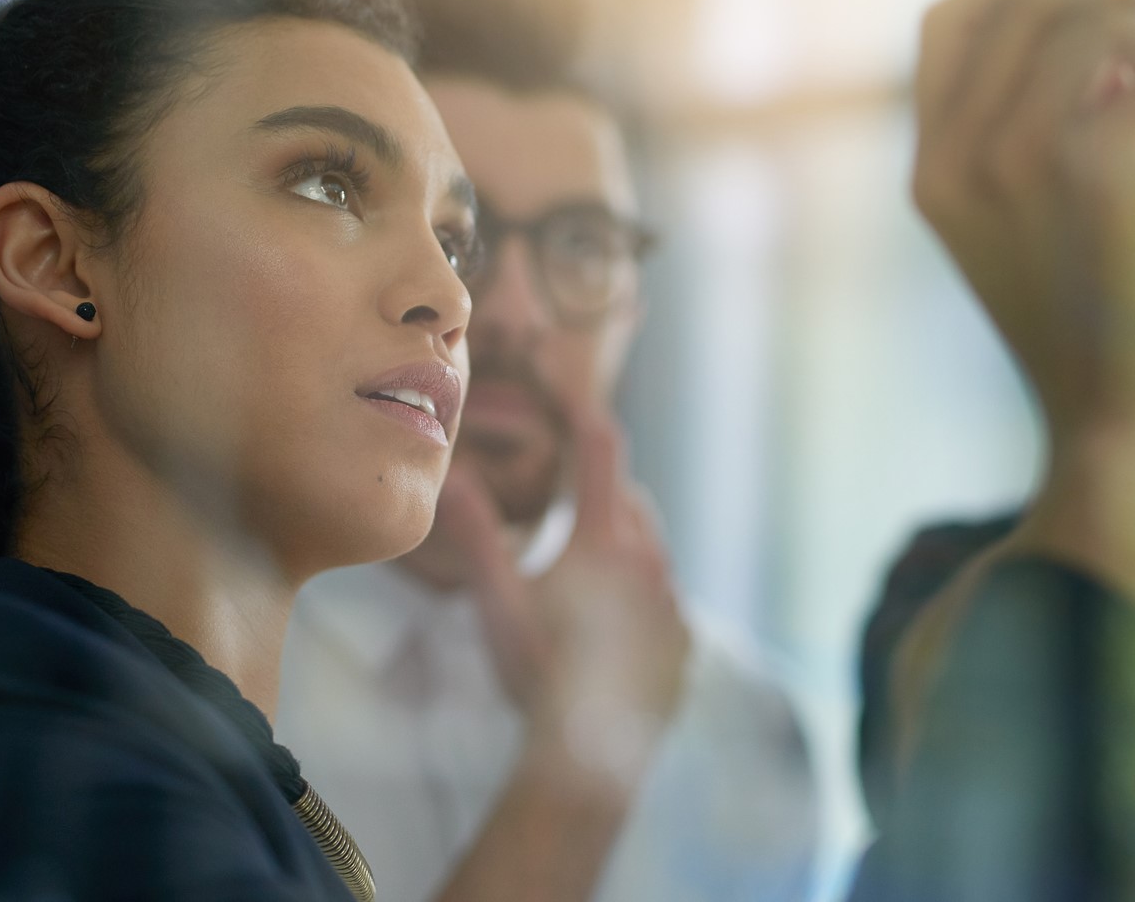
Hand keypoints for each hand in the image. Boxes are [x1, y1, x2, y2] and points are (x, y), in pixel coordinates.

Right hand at [442, 401, 690, 792]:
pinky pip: (663, 598)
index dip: (581, 407)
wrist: (589, 755)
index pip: (599, 448)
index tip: (561, 379)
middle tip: (560, 502)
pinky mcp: (684, 642)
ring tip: (578, 570)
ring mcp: (673, 603)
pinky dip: (637, 594)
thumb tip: (450, 477)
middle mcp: (650, 560)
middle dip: (597, 491)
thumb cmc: (536, 672)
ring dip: (619, 544)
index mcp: (603, 540)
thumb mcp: (496, 601)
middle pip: (627, 499)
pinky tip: (606, 625)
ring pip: (650, 548)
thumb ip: (474, 535)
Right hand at [912, 0, 1134, 630]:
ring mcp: (1010, 163)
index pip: (951, 18)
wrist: (1125, 440)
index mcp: (933, 171)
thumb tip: (1114, 36)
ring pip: (1092, 17)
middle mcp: (952, 159)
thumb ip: (1049, 135)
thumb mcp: (1054, 229)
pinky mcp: (1089, 174)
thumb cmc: (1108, 342)